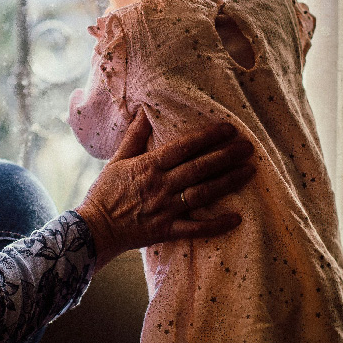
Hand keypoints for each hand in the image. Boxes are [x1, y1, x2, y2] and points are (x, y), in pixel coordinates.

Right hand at [74, 111, 252, 268]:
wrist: (94, 229)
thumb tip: (144, 112)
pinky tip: (236, 218)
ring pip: (202, 194)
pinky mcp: (167, 230)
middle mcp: (160, 186)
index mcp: (149, 166)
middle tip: (248, 147)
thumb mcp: (117, 160)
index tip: (228, 129)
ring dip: (227, 182)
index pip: (183, 147)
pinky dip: (216, 224)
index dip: (207, 137)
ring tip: (248, 172)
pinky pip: (195, 228)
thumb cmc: (105, 192)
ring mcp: (165, 209)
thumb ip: (134, 137)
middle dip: (226, 156)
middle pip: (199, 168)